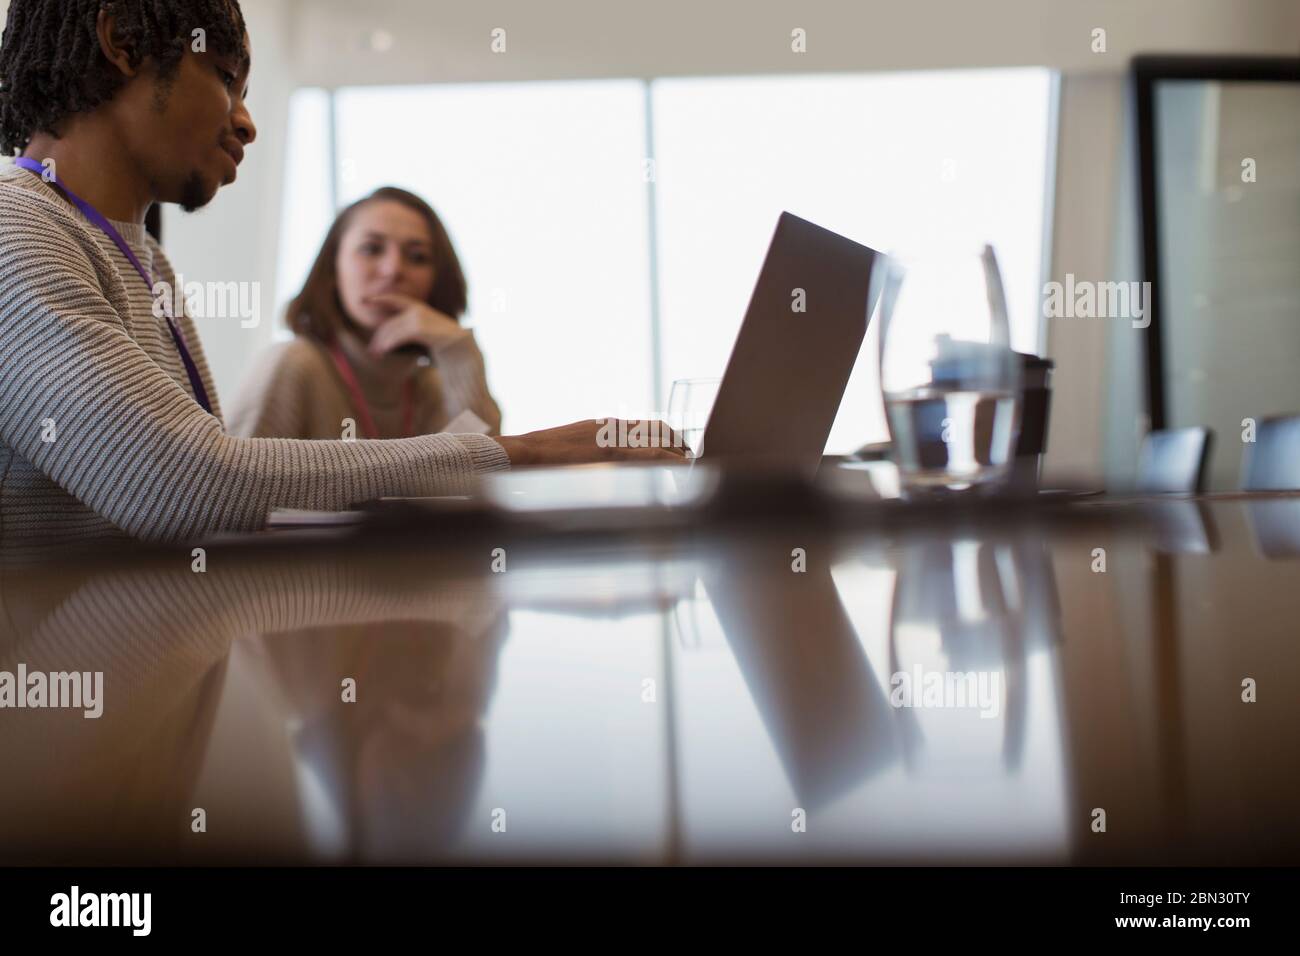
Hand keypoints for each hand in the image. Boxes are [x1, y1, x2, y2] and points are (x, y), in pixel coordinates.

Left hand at [364, 293, 471, 356]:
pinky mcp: (419, 327)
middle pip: (390, 323)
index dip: (378, 298)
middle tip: (372, 351)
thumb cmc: (444, 344)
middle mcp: (418, 309)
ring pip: (391, 330)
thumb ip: (410, 331)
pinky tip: (384, 352)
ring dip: (381, 344)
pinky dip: (388, 344)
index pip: (395, 300)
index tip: (362, 300)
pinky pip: (397, 336)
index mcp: (419, 308)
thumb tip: (390, 339)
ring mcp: (419, 317)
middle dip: (378, 337)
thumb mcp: (426, 334)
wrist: (462, 348)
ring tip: (376, 355)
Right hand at [492, 419, 691, 466]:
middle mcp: (615, 426)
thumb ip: (596, 447)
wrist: (529, 451)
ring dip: (678, 450)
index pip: (647, 425)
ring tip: (691, 462)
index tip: (678, 445)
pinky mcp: (612, 451)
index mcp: (607, 424)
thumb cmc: (546, 453)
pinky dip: (670, 459)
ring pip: (659, 439)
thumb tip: (605, 459)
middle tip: (690, 454)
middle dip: (678, 441)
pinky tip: (682, 466)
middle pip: (659, 428)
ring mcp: (614, 437)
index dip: (667, 435)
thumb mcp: (576, 445)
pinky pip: (650, 453)